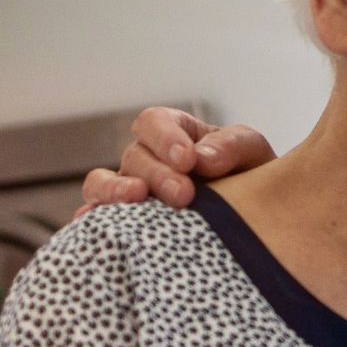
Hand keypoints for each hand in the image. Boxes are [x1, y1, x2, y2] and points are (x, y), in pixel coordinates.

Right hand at [76, 107, 275, 216]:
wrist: (256, 218)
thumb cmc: (251, 176)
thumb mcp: (252, 152)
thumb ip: (232, 146)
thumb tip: (203, 159)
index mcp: (175, 134)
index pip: (153, 121)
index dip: (165, 137)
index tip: (187, 160)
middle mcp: (147, 160)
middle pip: (134, 156)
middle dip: (157, 174)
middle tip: (183, 195)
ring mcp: (131, 192)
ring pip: (100, 183)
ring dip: (114, 190)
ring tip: (136, 199)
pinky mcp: (124, 224)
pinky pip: (96, 218)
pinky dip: (90, 219)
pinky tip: (90, 225)